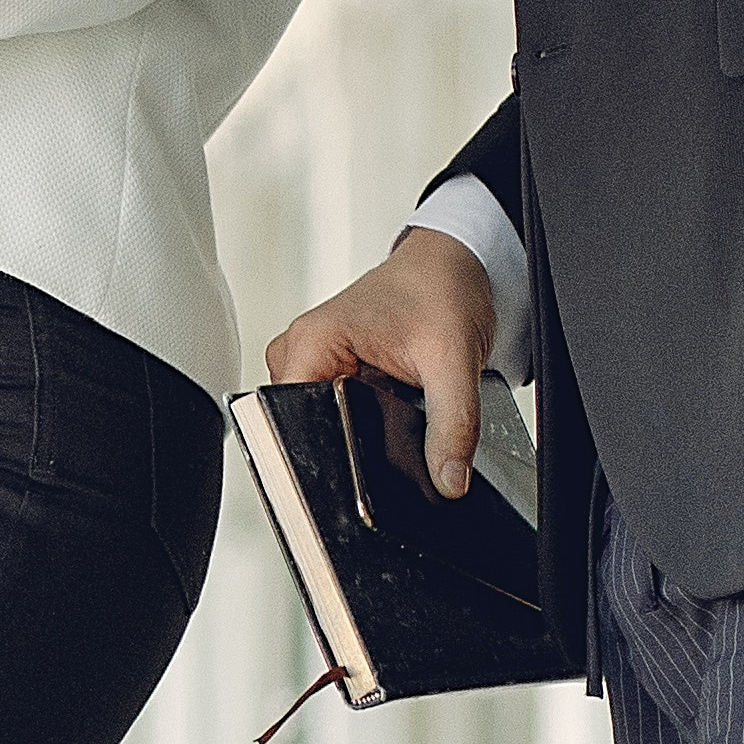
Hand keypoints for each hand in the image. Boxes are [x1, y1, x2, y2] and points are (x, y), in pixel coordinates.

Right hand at [264, 228, 501, 499]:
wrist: (452, 265)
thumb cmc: (441, 289)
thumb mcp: (454, 361)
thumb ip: (452, 425)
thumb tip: (447, 479)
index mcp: (311, 342)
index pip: (289, 420)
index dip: (322, 453)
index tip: (357, 467)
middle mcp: (301, 350)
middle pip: (302, 425)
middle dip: (345, 441)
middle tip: (391, 422)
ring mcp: (312, 359)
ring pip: (317, 421)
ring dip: (352, 428)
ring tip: (392, 401)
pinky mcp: (328, 366)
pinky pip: (329, 408)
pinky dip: (358, 415)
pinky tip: (385, 401)